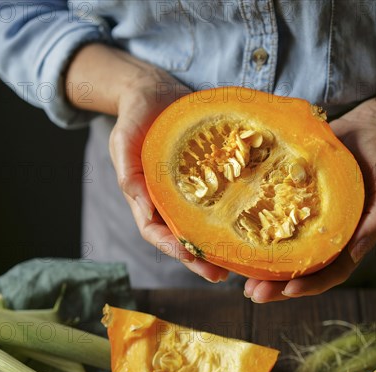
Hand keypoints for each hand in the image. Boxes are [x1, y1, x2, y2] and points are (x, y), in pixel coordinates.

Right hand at [66, 43, 228, 281]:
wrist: (156, 93)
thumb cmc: (135, 117)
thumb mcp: (123, 139)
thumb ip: (127, 171)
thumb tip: (142, 207)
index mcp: (144, 197)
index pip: (154, 232)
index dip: (170, 247)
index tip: (188, 256)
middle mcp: (168, 200)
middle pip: (182, 236)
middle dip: (199, 258)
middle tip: (221, 275)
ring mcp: (189, 190)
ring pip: (203, 223)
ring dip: (218, 243)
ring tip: (239, 261)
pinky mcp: (209, 176)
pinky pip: (220, 198)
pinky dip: (231, 213)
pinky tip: (252, 222)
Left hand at [244, 78, 375, 301]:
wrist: (366, 127)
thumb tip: (358, 253)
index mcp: (351, 238)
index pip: (332, 271)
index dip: (312, 284)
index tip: (289, 290)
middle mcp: (327, 234)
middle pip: (303, 269)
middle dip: (278, 285)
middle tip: (253, 294)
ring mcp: (308, 219)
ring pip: (286, 251)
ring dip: (265, 267)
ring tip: (240, 280)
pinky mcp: (293, 200)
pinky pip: (275, 220)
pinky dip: (258, 233)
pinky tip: (239, 239)